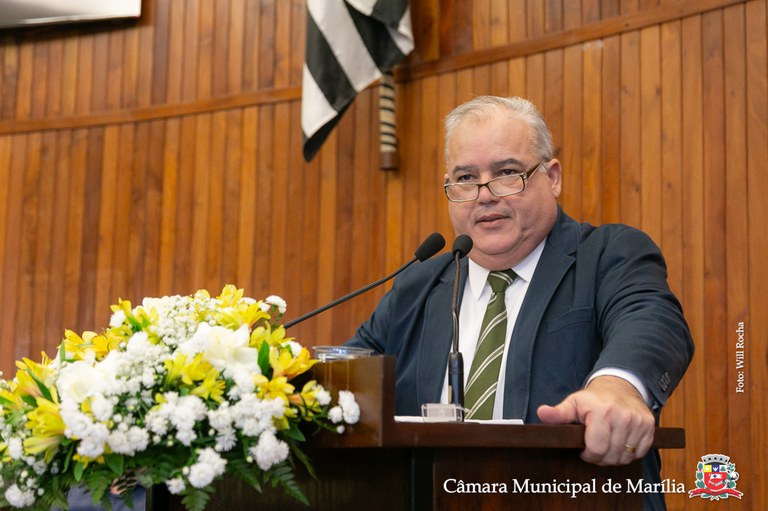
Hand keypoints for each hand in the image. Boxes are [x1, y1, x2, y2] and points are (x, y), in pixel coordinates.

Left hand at [536, 375, 654, 465]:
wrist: (620, 385)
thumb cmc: (593, 398)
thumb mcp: (573, 403)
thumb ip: (558, 413)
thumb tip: (542, 413)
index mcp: (602, 411)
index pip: (597, 449)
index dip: (588, 455)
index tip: (584, 450)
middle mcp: (623, 416)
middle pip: (611, 456)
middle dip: (600, 458)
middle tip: (594, 449)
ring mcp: (638, 422)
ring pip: (626, 457)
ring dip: (614, 457)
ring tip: (606, 445)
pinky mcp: (649, 426)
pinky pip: (640, 452)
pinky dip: (629, 453)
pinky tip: (620, 443)